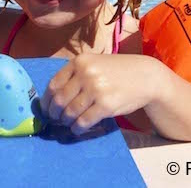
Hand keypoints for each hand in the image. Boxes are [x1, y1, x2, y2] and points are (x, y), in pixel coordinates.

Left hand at [40, 53, 159, 133]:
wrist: (145, 77)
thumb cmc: (116, 71)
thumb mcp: (93, 64)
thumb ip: (74, 75)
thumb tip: (52, 97)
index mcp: (78, 62)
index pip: (53, 84)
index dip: (46, 100)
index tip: (45, 109)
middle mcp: (85, 74)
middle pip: (59, 100)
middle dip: (54, 113)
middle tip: (54, 119)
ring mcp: (95, 89)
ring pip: (70, 112)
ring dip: (66, 121)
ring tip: (67, 124)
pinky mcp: (106, 105)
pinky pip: (84, 121)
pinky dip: (77, 128)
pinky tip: (77, 129)